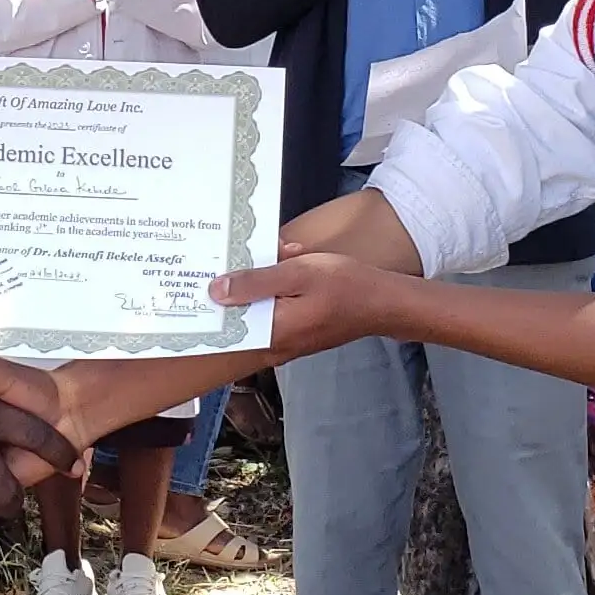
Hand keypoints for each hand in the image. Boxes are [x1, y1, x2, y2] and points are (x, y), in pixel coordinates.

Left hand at [209, 252, 416, 356]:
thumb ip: (255, 283)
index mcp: (271, 333)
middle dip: (247, 277)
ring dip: (266, 278)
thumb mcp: (297, 274)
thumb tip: (216, 292)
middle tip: (264, 250)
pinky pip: (276, 310)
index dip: (215, 295)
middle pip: (242, 312)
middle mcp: (275, 344)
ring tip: (286, 253)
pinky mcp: (299, 333)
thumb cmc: (346, 286)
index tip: (208, 269)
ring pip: (260, 307)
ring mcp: (288, 341)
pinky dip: (280, 287)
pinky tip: (294, 264)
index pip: (226, 322)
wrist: (385, 303)